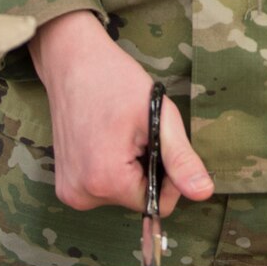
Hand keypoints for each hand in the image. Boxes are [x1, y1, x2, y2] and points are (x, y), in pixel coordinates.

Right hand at [27, 9, 213, 214]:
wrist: (72, 61)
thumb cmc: (115, 81)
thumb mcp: (157, 116)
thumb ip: (180, 159)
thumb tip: (203, 193)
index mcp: (105, 182)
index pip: (157, 204)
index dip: (168, 176)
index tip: (159, 141)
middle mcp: (81, 195)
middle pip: (136, 199)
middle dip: (146, 170)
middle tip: (136, 133)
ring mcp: (68, 191)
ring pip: (120, 193)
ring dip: (129, 169)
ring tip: (120, 134)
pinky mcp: (64, 183)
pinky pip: (100, 187)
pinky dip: (110, 168)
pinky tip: (105, 139)